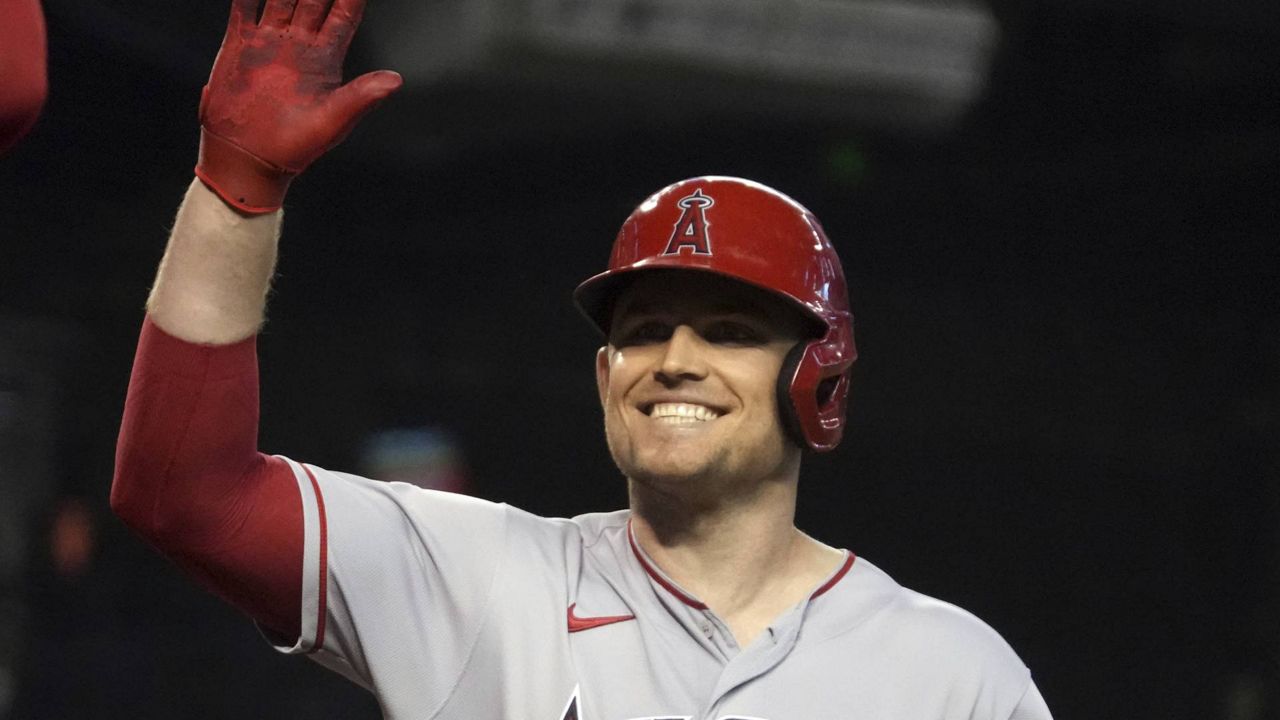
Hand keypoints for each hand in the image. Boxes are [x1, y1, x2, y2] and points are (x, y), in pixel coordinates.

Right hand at [195, 0, 401, 213]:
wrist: (249, 158)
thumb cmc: (296, 147)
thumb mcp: (333, 122)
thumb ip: (362, 97)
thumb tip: (396, 81)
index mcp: (325, 58)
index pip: (344, 14)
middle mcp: (299, 44)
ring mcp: (269, 41)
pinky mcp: (240, 44)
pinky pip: (244, 6)